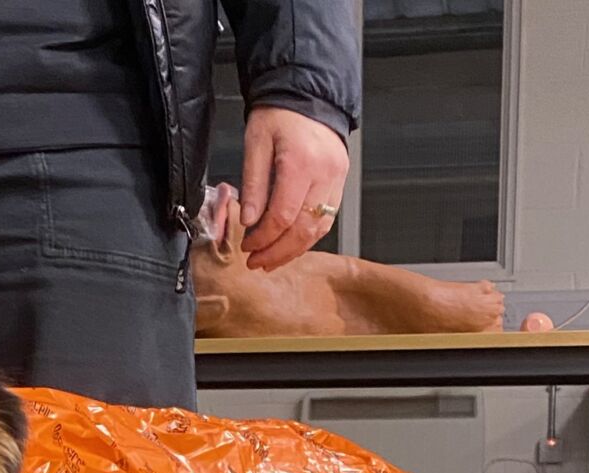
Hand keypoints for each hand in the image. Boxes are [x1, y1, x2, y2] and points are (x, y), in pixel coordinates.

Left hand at [239, 107, 348, 271]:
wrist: (307, 94)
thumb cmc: (280, 114)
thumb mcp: (256, 143)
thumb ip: (254, 184)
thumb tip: (249, 221)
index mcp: (301, 162)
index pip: (283, 216)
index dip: (264, 237)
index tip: (247, 246)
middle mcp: (324, 173)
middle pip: (303, 229)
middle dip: (278, 251)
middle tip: (257, 262)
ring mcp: (336, 178)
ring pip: (318, 229)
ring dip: (294, 250)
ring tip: (272, 260)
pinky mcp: (340, 182)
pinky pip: (326, 219)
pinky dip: (307, 236)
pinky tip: (290, 244)